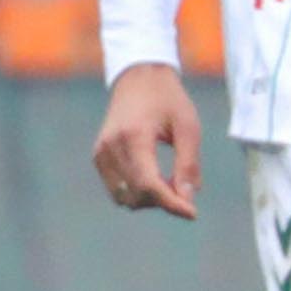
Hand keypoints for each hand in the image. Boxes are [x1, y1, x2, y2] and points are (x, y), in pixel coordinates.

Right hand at [92, 63, 200, 218]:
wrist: (139, 77)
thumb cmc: (168, 99)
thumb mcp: (188, 126)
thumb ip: (188, 164)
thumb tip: (188, 199)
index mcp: (134, 136)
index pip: (148, 183)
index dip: (171, 203)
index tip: (192, 213)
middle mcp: (111, 146)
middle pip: (137, 195)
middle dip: (164, 199)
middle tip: (184, 184)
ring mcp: (101, 152)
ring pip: (125, 198)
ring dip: (150, 198)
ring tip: (169, 179)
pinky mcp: (98, 157)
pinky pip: (117, 190)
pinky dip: (137, 191)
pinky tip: (154, 177)